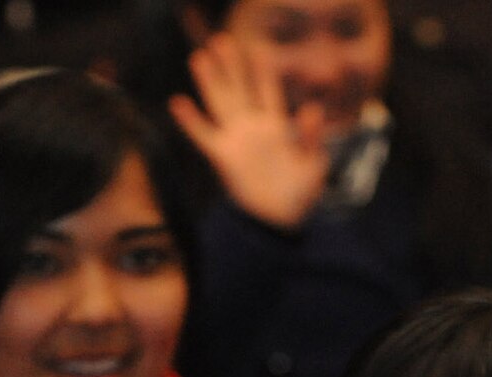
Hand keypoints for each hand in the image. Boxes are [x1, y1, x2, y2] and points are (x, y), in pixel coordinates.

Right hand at [169, 34, 329, 230]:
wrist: (279, 222)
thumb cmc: (300, 195)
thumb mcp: (314, 164)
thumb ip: (312, 136)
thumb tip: (312, 108)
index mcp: (275, 127)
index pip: (268, 92)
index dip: (263, 72)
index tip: (257, 48)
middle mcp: (252, 129)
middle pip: (239, 91)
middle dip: (231, 67)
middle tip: (221, 40)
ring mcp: (235, 141)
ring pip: (220, 104)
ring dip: (210, 82)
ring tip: (199, 57)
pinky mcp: (222, 158)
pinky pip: (203, 136)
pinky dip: (190, 121)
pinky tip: (178, 102)